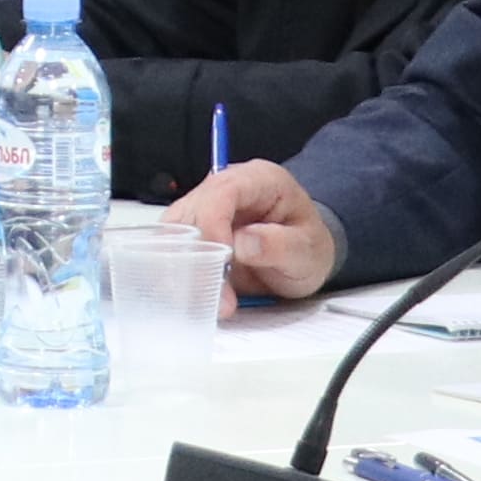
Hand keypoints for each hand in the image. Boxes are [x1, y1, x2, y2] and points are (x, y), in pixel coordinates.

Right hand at [176, 159, 340, 303]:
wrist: (301, 258)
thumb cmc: (308, 247)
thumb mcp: (309, 249)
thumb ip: (280, 245)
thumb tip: (244, 243)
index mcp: (258, 179)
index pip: (221, 192)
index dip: (213, 225)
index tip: (221, 262)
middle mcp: (224, 188)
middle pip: (189, 213)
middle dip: (195, 256)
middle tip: (217, 295)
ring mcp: (204, 210)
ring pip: (172, 233)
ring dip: (183, 270)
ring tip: (211, 301)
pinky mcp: (192, 233)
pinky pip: (172, 250)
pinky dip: (178, 275)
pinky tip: (197, 296)